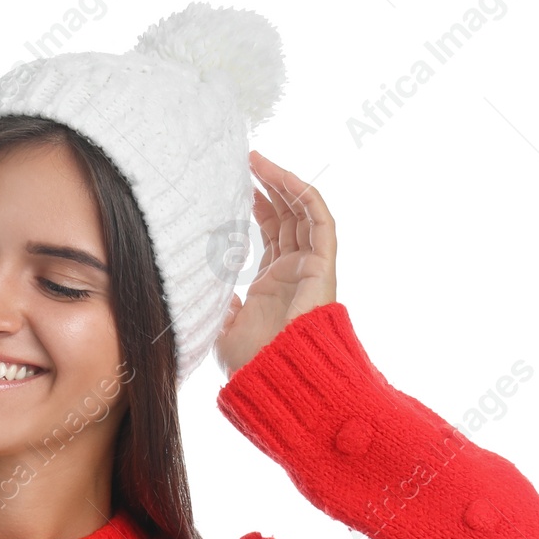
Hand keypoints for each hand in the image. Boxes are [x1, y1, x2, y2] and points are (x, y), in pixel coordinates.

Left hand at [213, 151, 337, 378]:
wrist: (276, 378)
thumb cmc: (252, 364)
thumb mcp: (223, 330)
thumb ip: (220, 306)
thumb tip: (214, 291)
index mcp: (272, 284)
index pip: (272, 233)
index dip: (259, 205)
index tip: (238, 183)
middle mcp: (294, 272)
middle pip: (288, 216)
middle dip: (270, 186)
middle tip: (247, 161)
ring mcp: (311, 267)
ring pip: (303, 212)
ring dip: (283, 182)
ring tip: (258, 160)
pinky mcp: (323, 266)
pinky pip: (320, 221)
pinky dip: (304, 195)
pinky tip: (281, 177)